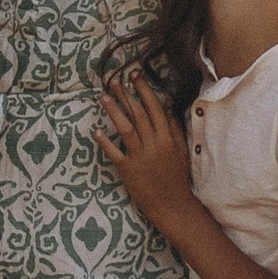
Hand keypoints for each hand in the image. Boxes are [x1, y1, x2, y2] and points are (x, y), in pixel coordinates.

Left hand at [97, 76, 196, 233]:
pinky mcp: (128, 171)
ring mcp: (140, 157)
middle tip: (114, 80)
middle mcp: (154, 145)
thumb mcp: (181, 150)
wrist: (172, 204)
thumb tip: (166, 105)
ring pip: (126, 129)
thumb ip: (174, 127)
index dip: (144, 89)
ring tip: (104, 97)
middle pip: (138, 114)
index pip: (154, 108)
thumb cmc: (177, 176)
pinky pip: (114, 154)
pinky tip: (96, 131)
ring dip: (114, 112)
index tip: (135, 74)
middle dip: (126, 95)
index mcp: (167, 138)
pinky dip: (105, 143)